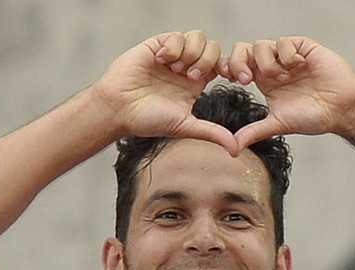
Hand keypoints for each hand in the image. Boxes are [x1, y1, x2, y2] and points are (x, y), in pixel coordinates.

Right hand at [92, 30, 237, 154]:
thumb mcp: (186, 126)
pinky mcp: (157, 45)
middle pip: (214, 49)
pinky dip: (173, 47)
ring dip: (192, 53)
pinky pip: (176, 36)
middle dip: (208, 61)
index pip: (222, 67)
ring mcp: (173, 56)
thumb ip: (212, 133)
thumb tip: (236, 150)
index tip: (236, 78)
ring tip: (177, 69)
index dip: (232, 68)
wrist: (118, 109)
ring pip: (198, 37)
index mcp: (196, 85)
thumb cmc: (148, 121)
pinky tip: (161, 62)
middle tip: (191, 77)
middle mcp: (186, 68)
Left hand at [218, 36, 354, 150]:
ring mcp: (287, 56)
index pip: (237, 66)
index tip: (231, 80)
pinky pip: (284, 42)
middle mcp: (273, 67)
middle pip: (243, 50)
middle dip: (239, 63)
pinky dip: (286, 55)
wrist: (341, 110)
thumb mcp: (277, 124)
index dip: (229, 68)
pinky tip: (298, 67)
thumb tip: (232, 149)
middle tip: (247, 80)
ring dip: (267, 64)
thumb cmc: (313, 117)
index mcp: (263, 82)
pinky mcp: (304, 48)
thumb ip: (254, 132)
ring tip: (283, 79)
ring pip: (260, 45)